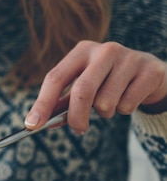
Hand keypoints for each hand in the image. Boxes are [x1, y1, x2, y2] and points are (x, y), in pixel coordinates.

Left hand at [25, 40, 166, 133]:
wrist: (149, 73)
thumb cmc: (107, 81)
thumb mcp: (84, 85)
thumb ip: (62, 102)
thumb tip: (39, 122)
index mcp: (81, 51)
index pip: (55, 78)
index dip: (42, 103)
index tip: (32, 125)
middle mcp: (104, 50)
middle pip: (81, 91)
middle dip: (76, 117)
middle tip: (78, 130)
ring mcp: (129, 59)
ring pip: (106, 102)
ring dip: (104, 114)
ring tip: (110, 105)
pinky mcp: (149, 71)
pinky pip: (127, 105)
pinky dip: (124, 111)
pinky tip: (128, 98)